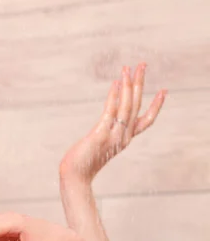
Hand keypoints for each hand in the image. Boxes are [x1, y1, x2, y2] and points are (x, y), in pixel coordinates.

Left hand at [59, 63, 167, 183]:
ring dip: (128, 85)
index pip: (146, 120)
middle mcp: (123, 137)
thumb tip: (106, 122)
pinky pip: (111, 112)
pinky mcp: (101, 135)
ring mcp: (114, 136)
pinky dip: (114, 96)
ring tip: (128, 68)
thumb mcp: (101, 144)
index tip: (164, 90)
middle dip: (140, 84)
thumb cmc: (84, 162)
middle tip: (143, 64)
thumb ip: (107, 133)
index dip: (156, 105)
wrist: (75, 176)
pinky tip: (116, 83)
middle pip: (136, 106)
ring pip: (126, 106)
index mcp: (125, 139)